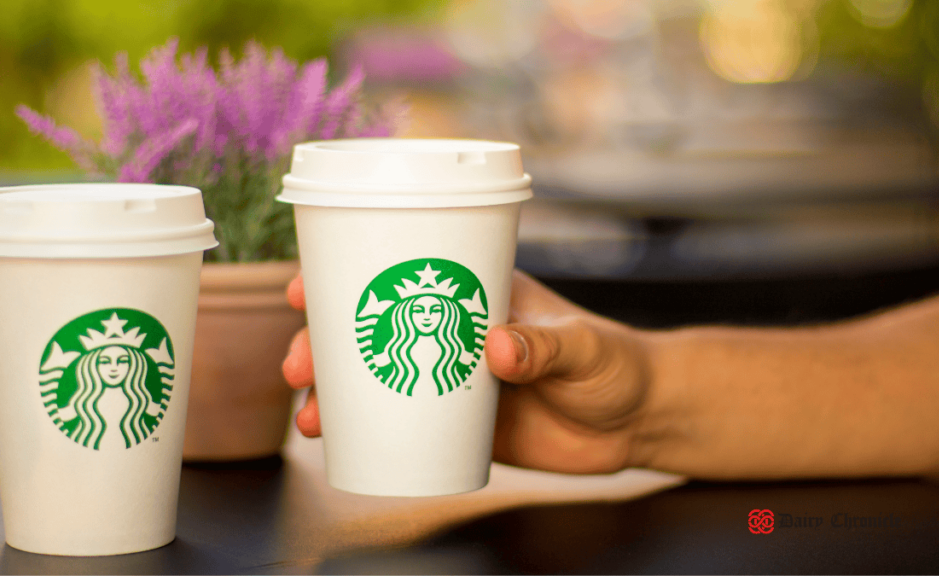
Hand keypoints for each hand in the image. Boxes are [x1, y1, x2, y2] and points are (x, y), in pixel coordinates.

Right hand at [282, 270, 655, 474]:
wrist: (638, 422)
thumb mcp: (583, 348)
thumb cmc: (616, 363)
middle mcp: (452, 330)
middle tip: (299, 364)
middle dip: (322, 342)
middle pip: (371, 327)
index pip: (402, 270)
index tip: (305, 287)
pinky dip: (366, 432)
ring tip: (311, 417)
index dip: (347, 273)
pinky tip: (340, 444)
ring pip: (376, 377)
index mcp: (476, 292)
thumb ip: (544, 347)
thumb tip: (496, 350)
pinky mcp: (460, 424)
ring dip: (334, 392)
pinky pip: (402, 424)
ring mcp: (451, 377)